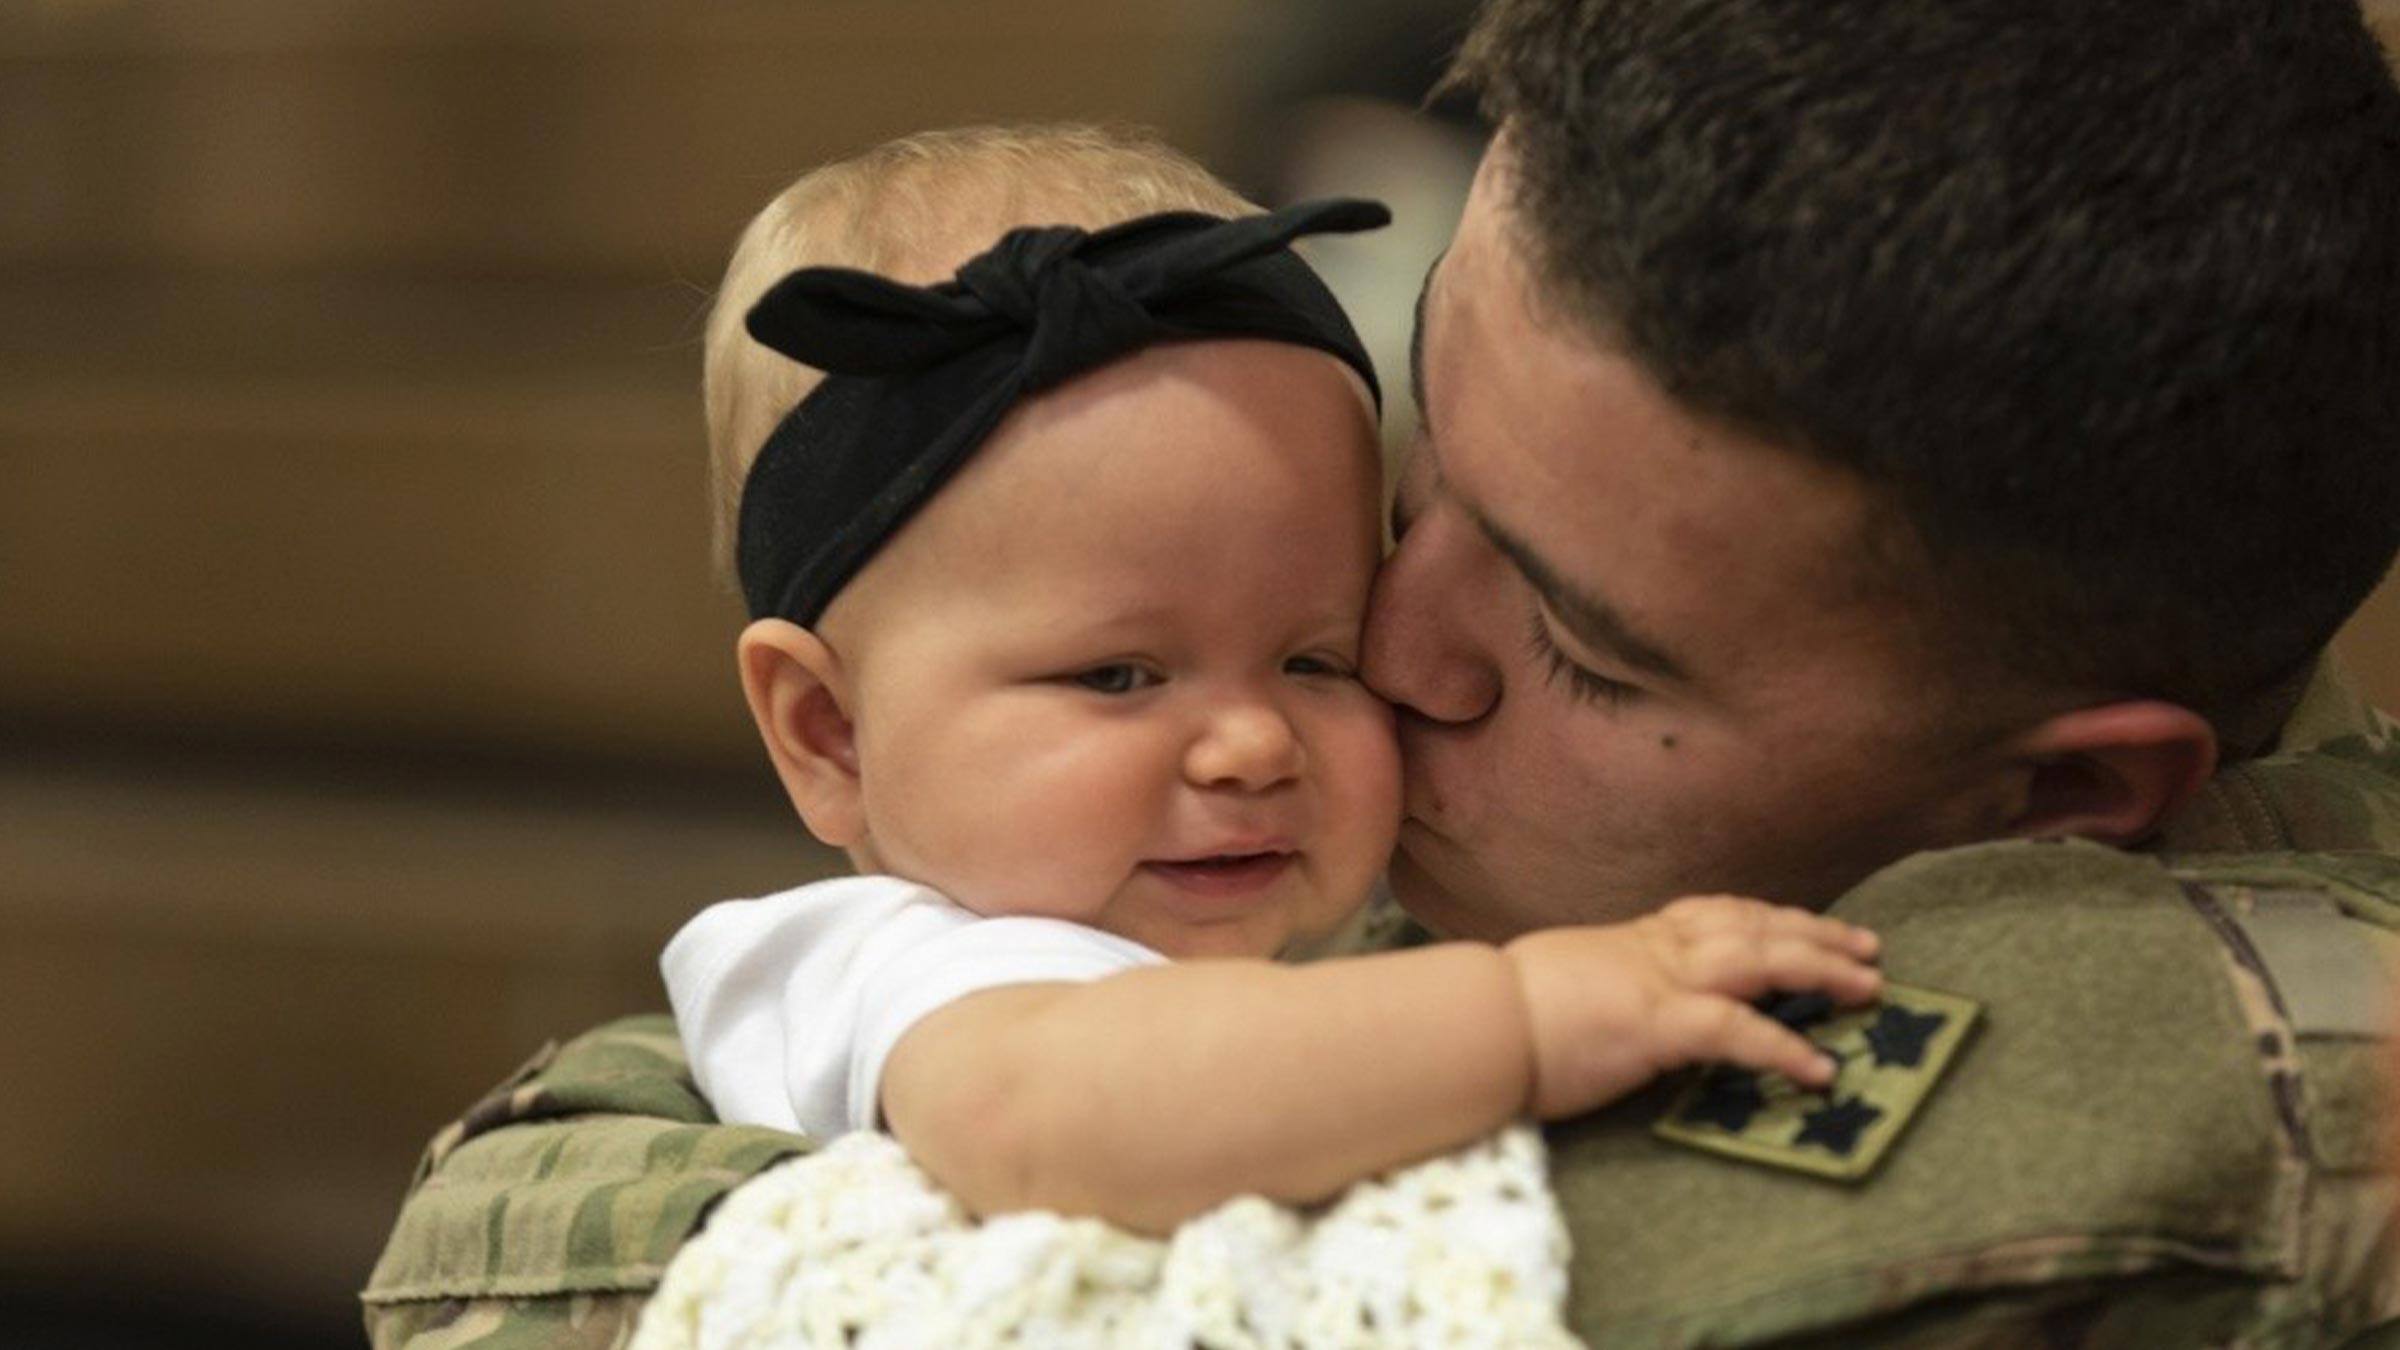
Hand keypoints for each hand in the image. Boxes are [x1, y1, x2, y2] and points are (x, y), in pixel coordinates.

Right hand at [1501, 896, 1881, 1119]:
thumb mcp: (1564, 978)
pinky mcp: (1657, 1024)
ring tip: (1869, 989)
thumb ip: (1603, 980)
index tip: (1807, 924)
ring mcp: (1658, 980)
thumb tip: (1612, 999)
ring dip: (1822, 969)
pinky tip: (1819, 1068)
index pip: (1715, 914)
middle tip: (1869, 949)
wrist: (1471, 1021)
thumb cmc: (1500, 1012)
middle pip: (1754, 925)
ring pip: (1762, 957)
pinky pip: (1737, 1029)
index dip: (1770, 917)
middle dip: (1818, 934)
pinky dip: (1783, 1047)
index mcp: (1632, 938)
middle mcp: (1654, 947)